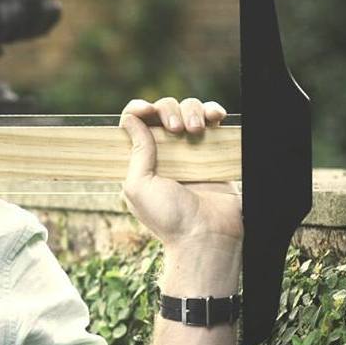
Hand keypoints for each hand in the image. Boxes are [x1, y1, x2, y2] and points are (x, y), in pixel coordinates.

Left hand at [119, 97, 241, 247]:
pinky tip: (215, 118)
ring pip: (188, 109)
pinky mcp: (214, 150)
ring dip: (191, 110)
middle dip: (168, 111)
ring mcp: (190, 149)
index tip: (146, 110)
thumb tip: (130, 119)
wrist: (207, 235)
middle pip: (162, 111)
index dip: (138, 110)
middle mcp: (164, 151)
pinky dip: (212, 111)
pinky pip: (212, 120)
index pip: (135, 123)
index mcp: (141, 159)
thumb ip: (136, 152)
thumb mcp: (139, 186)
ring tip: (195, 130)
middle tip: (175, 129)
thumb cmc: (169, 218)